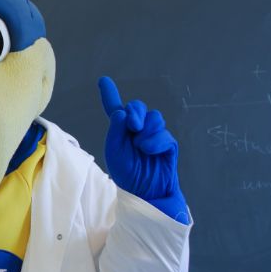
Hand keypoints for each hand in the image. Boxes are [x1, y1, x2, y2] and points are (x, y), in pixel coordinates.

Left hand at [98, 76, 188, 222]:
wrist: (145, 191)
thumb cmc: (127, 174)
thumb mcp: (114, 151)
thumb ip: (116, 130)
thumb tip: (122, 111)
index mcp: (121, 131)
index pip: (115, 108)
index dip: (109, 94)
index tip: (103, 80)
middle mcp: (137, 130)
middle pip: (137, 106)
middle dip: (135, 112)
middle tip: (132, 126)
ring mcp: (154, 135)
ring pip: (154, 117)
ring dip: (146, 130)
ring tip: (140, 146)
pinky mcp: (168, 144)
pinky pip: (164, 133)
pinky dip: (155, 141)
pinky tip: (148, 150)